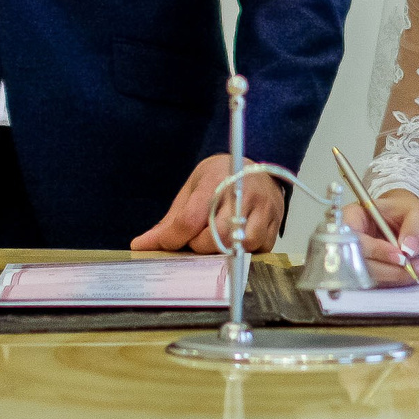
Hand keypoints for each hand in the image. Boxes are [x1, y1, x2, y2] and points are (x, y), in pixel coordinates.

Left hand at [130, 155, 284, 254]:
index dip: (174, 238)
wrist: (255, 167)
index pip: (191, 219)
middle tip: (196, 239)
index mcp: (216, 179)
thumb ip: (170, 220)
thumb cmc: (220, 178)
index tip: (167, 244)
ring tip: (217, 240)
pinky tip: (236, 241)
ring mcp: (264, 207)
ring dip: (224, 251)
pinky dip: (244, 252)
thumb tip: (141, 245)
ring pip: (242, 245)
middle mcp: (243, 192)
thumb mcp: (192, 189)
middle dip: (200, 246)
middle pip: (217, 236)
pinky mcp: (276, 222)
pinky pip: (259, 249)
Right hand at [340, 189, 418, 287]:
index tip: (400, 256)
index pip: (354, 238)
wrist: (406, 217)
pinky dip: (405, 278)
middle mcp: (351, 240)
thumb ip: (414, 227)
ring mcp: (358, 258)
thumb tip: (409, 249)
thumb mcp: (415, 211)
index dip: (375, 250)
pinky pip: (384, 280)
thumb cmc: (405, 209)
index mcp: (353, 217)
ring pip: (375, 276)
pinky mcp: (369, 271)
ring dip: (403, 276)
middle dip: (394, 269)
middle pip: (363, 263)